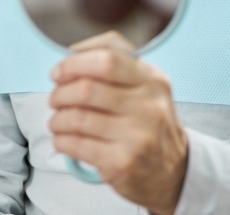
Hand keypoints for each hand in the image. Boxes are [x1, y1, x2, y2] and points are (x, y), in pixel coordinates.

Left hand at [49, 31, 188, 214]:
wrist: (173, 173)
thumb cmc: (149, 123)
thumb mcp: (146, 87)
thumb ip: (115, 65)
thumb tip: (70, 57)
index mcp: (152, 79)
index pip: (108, 57)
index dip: (74, 62)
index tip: (59, 71)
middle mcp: (148, 106)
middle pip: (87, 88)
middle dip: (61, 92)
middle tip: (55, 98)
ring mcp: (137, 135)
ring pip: (77, 118)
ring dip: (57, 119)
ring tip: (57, 121)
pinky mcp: (123, 162)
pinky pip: (77, 145)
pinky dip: (61, 140)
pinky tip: (63, 139)